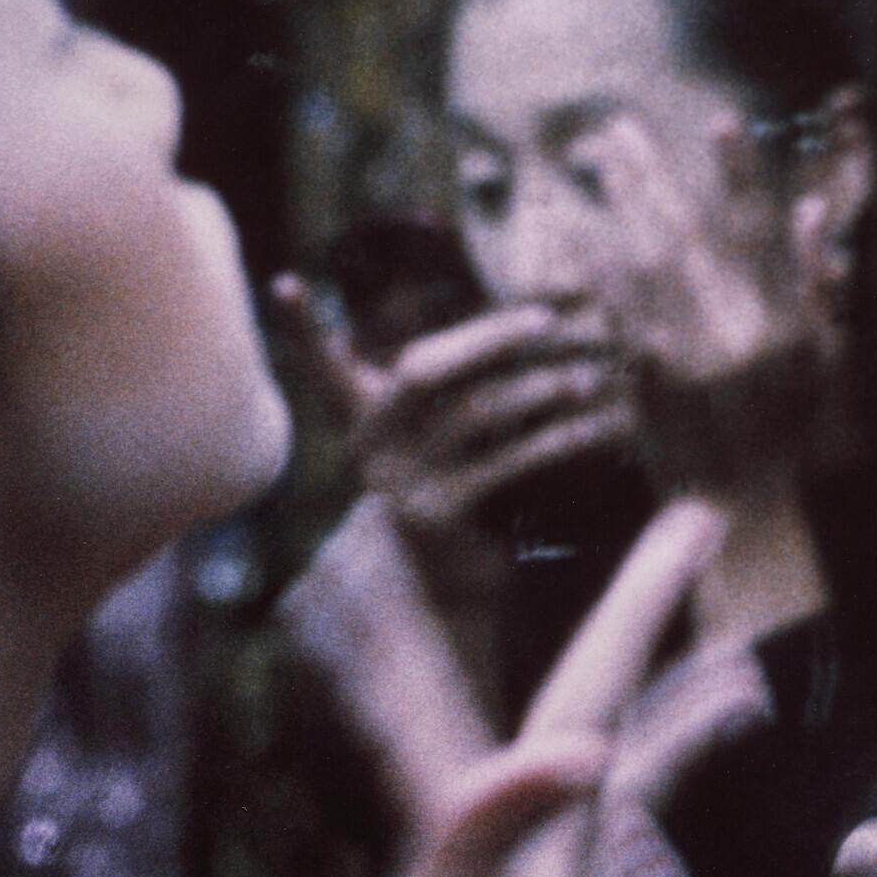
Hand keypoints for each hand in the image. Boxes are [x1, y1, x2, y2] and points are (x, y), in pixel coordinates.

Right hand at [263, 500, 725, 876]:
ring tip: (670, 657)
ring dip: (623, 709)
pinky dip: (554, 801)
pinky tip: (586, 820)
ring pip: (589, 787)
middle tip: (695, 546)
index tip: (698, 511)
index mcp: (541, 868)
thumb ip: (485, 848)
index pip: (600, 702)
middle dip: (648, 633)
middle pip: (613, 728)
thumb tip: (581, 747)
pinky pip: (540, 853)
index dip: (642, 601)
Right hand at [273, 273, 636, 562]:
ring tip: (587, 378)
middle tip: (546, 320)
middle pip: (423, 368)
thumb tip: (495, 333)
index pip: (323, 365)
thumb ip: (441, 397)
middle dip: (487, 336)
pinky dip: (555, 441)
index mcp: (362, 420)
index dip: (302, 328)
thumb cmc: (448, 500)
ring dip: (537, 390)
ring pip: (473, 412)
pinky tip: (595, 429)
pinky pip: (505, 463)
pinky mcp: (440, 515)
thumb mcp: (429, 447)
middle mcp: (373, 446)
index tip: (282, 282)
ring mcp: (403, 480)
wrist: (441, 594)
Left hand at [565, 110, 844, 486]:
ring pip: (645, 261)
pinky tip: (585, 232)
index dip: (740, 173)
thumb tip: (809, 209)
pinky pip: (618, 310)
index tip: (721, 119)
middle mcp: (729, 329)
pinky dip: (602, 270)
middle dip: (651, 174)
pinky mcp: (645, 374)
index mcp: (778, 319)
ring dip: (620, 206)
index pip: (758, 230)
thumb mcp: (824, 356)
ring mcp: (683, 352)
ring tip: (597, 158)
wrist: (739, 499)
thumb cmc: (790, 426)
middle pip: (685, 232)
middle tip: (617, 127)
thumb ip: (820, 282)